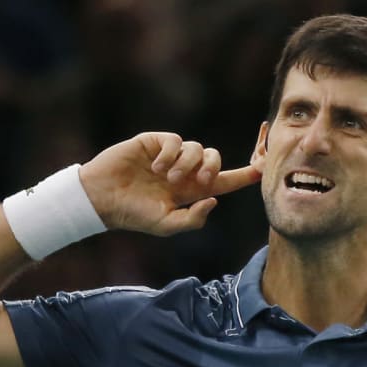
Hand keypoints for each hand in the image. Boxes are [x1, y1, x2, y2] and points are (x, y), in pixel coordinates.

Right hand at [80, 132, 260, 235]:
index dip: (246, 175)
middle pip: (214, 159)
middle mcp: (183, 171)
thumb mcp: (166, 226)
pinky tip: (155, 166)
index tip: (265, 167)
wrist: (102, 199)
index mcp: (190, 192)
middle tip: (198, 181)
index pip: (224, 181)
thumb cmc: (133, 215)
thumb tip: (214, 200)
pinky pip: (175, 140)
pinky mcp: (155, 142)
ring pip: (197, 148)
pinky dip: (170, 154)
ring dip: (187, 163)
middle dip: (213, 168)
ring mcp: (170, 156)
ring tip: (167, 177)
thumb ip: (192, 219)